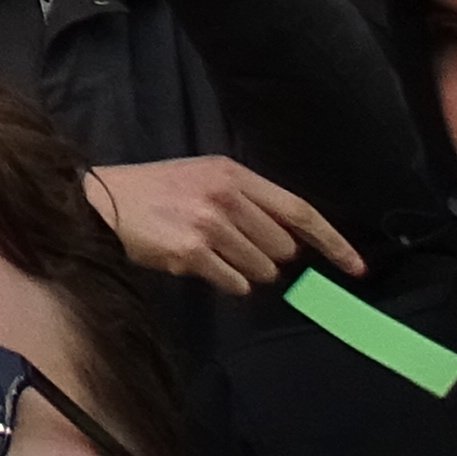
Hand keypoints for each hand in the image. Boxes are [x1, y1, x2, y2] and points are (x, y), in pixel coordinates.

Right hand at [84, 155, 349, 293]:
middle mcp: (225, 196)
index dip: (333, 241)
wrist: (100, 202)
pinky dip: (225, 281)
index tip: (356, 266)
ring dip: (243, 270)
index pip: (299, 210)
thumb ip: (248, 202)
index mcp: (232, 173)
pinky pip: (237, 284)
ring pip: (263, 271)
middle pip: (284, 248)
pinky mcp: (193, 252)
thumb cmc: (156, 191)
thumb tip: (295, 241)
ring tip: (209, 250)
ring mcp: (209, 224)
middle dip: (267, 255)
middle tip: (232, 244)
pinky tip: (197, 262)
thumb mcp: (204, 179)